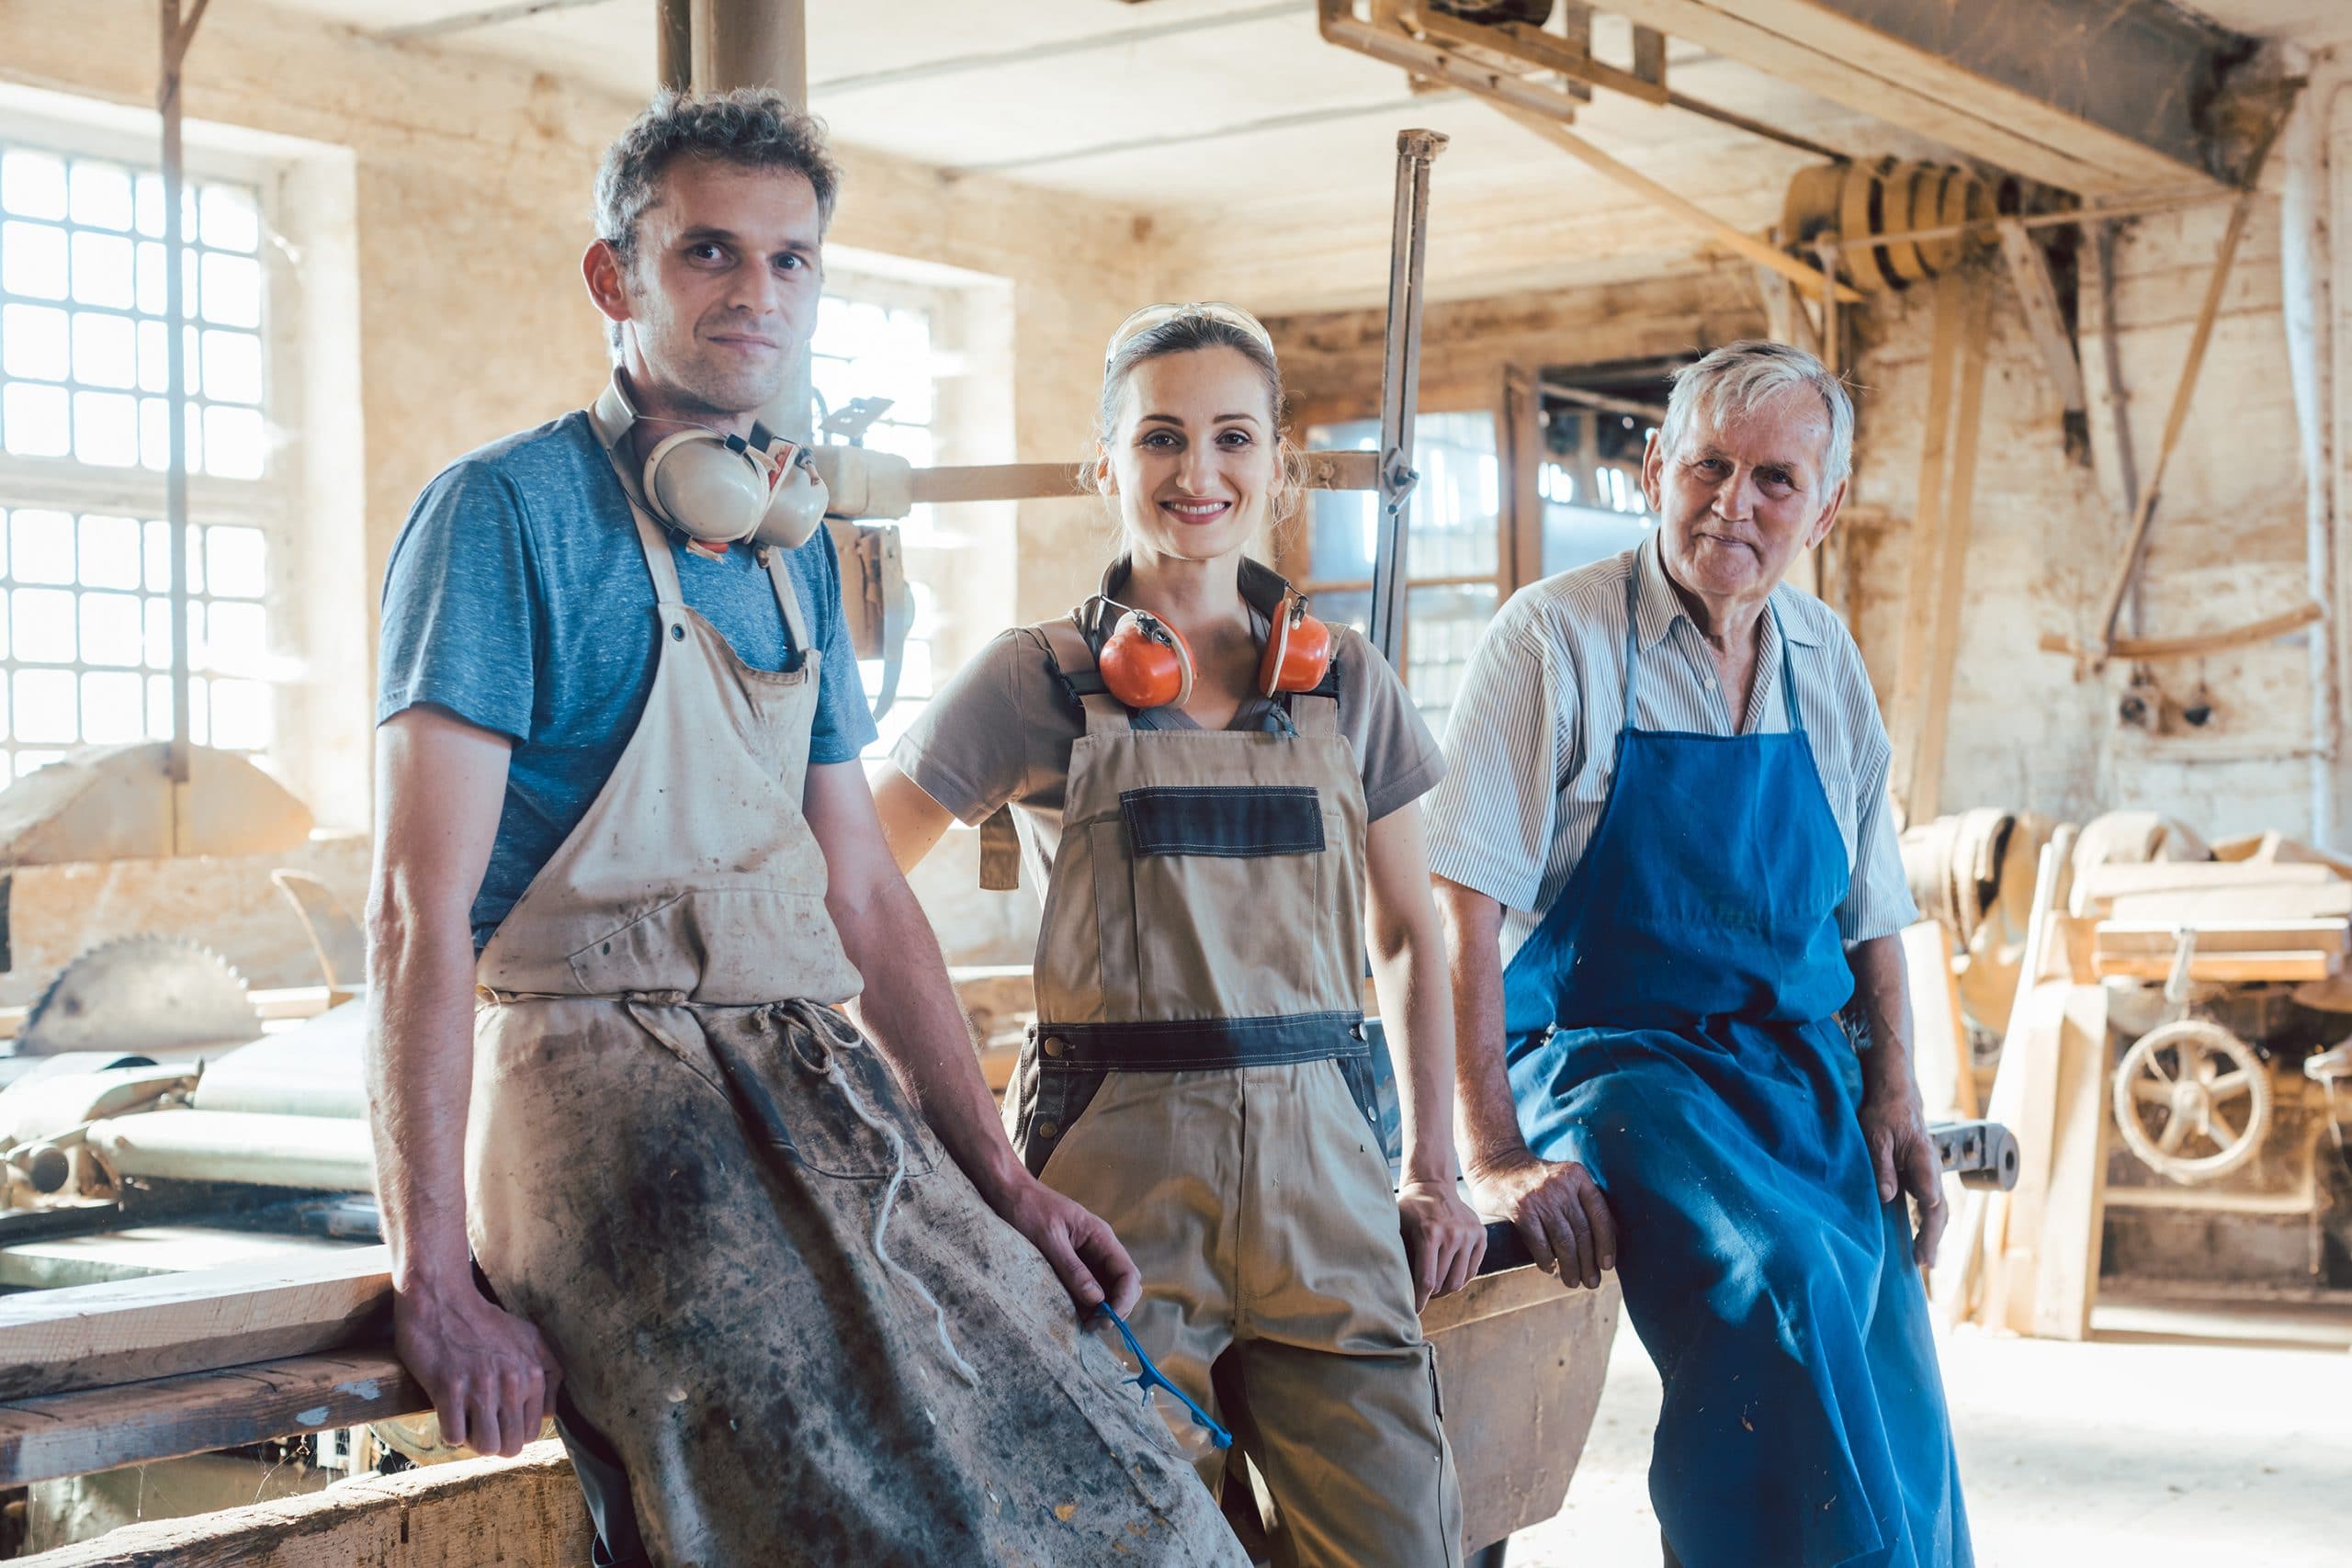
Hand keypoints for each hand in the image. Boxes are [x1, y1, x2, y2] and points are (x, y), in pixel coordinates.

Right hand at [393, 1279, 560, 1458]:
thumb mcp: (530, 1338)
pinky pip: (454, 1437)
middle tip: (478, 1424)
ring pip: (486, 1448)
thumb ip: (549, 1372)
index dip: (512, 1432)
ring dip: (472, 1442)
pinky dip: (450, 1432)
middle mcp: (512, 1382)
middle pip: (511, 1447)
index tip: (497, 1418)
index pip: (532, 1433)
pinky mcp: (449, 1388)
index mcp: (533, 1374)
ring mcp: (481, 1386)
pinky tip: (448, 1413)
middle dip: (494, 1442)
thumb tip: (550, 1412)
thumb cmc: (485, 1322)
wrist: (443, 1300)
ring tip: (465, 1421)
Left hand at [989, 1173, 1142, 1316]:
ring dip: (1099, 1310)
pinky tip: (1072, 1314)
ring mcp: (1086, 1258)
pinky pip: (1086, 1289)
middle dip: (1114, 1308)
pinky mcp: (1071, 1266)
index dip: (1124, 1300)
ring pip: (1106, 1290)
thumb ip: (1072, 1268)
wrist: (1007, 1193)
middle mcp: (1099, 1249)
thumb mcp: (1049, 1239)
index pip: (1128, 1273)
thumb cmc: (1028, 1209)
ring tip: (1081, 1324)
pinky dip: (1084, 1305)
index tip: (1108, 1320)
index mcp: (1100, 1237)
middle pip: (1122, 1284)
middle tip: (1092, 1326)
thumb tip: (1096, 1299)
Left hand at [1396, 1177, 1487, 1310]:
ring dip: (1445, 1289)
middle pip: (1443, 1283)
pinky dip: (1460, 1278)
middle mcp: (1452, 1235)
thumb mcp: (1397, 1226)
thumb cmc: (1410, 1210)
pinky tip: (1447, 1275)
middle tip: (1421, 1296)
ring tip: (1434, 1287)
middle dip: (1430, 1295)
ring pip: (1459, 1280)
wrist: (1433, 1185)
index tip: (1413, 1312)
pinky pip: (1472, 1270)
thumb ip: (1396, 1253)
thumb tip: (1386, 1286)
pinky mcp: (1481, 1235)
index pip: (1426, 1280)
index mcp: (1429, 1233)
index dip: (1419, 1301)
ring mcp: (1469, 1234)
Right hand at [1466, 1146, 1616, 1289]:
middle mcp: (1560, 1184)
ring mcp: (1539, 1197)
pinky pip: (1539, 1243)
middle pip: (1582, 1230)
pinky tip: (1550, 1269)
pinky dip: (1546, 1260)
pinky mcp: (1519, 1209)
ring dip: (1571, 1266)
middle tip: (1591, 1282)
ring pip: (1563, 1240)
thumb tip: (1612, 1237)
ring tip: (1573, 1282)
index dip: (1606, 1243)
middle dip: (1589, 1262)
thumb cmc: (1535, 1180)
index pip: (1599, 1213)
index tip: (1607, 1265)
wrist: (1495, 1165)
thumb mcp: (1563, 1180)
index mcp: (1576, 1176)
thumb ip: (1584, 1202)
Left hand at [1857, 1083, 1946, 1266]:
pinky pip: (1929, 1206)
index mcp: (1923, 1159)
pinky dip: (1927, 1225)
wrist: (1897, 1097)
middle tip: (1925, 1262)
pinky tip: (1920, 1242)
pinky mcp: (1922, 1178)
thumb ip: (1882, 1164)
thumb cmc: (1884, 1114)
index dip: (1927, 1215)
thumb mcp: (1876, 1135)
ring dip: (1931, 1235)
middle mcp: (1932, 1170)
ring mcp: (1929, 1175)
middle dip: (1932, 1236)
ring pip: (1936, 1210)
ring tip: (1924, 1260)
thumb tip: (1886, 1196)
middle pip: (1938, 1209)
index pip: (1930, 1192)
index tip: (1922, 1236)